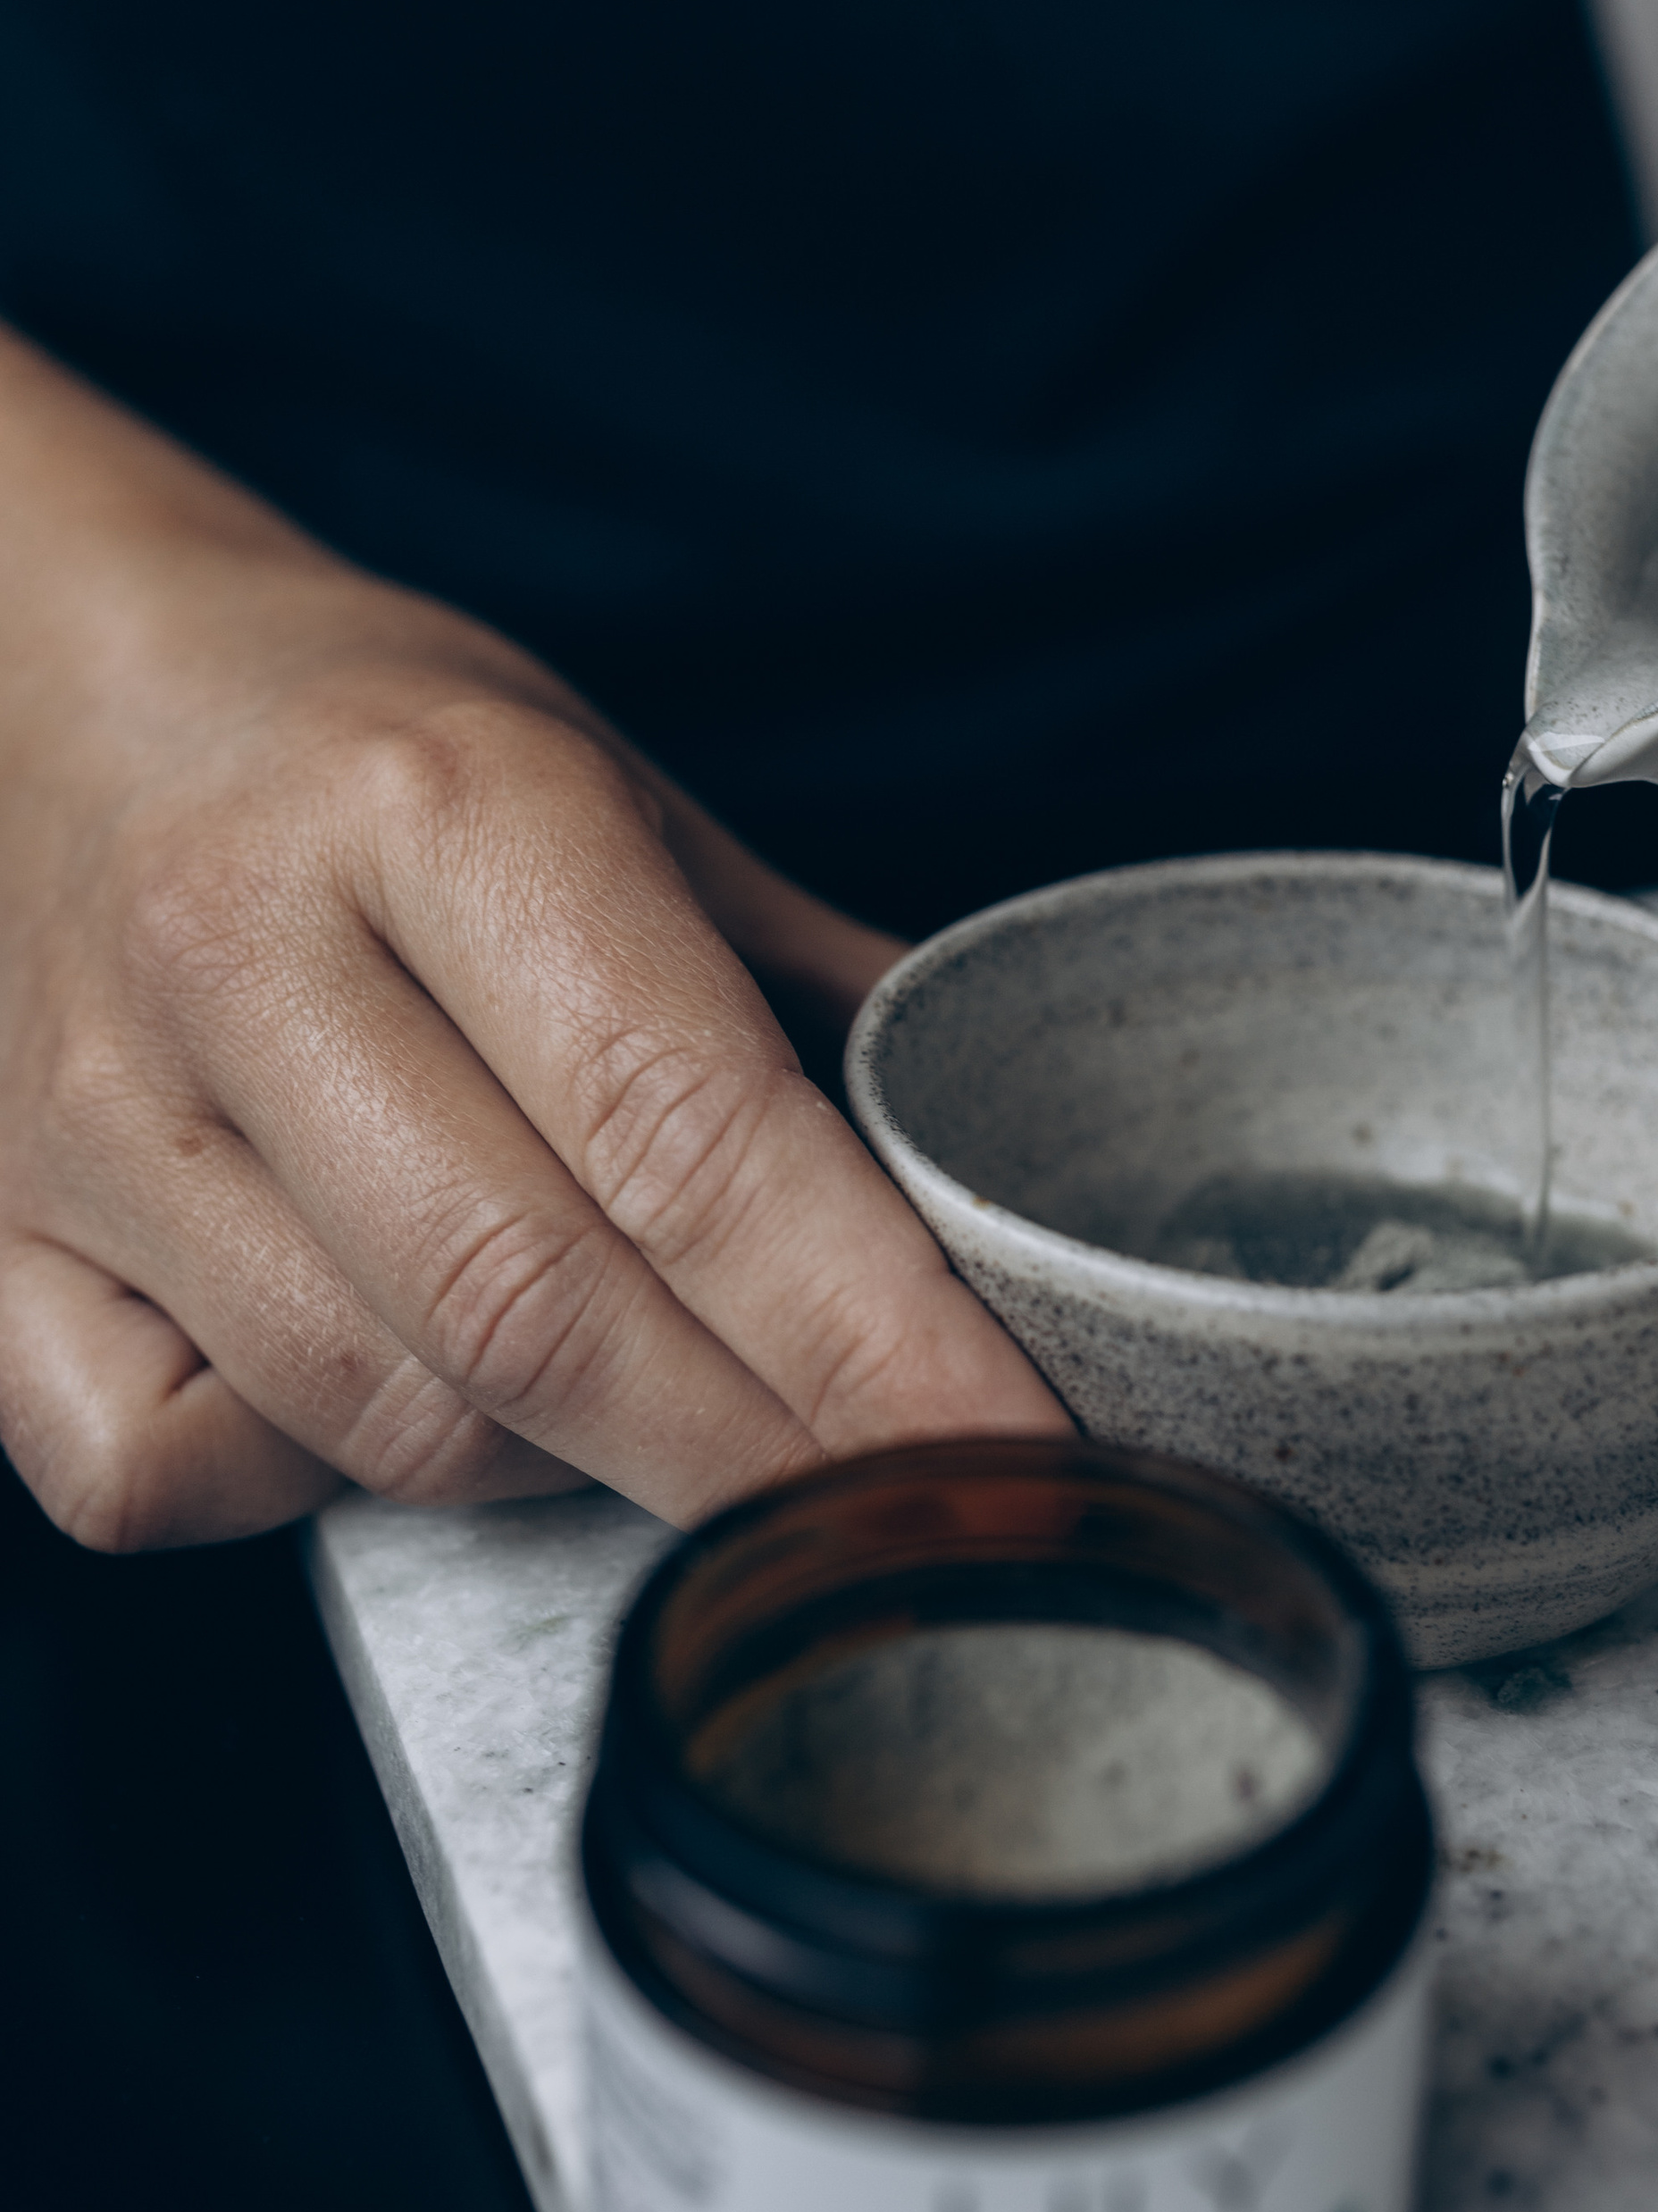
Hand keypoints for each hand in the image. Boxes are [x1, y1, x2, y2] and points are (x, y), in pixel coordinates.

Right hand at [0, 331, 1065, 1548]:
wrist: (65, 682)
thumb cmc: (375, 746)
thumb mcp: (621, 784)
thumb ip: (804, 983)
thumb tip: (1010, 1170)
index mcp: (446, 808)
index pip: (692, 1131)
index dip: (870, 1330)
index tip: (1006, 1457)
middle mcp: (245, 950)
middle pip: (536, 1308)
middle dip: (755, 1457)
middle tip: (896, 1529)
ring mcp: (89, 1110)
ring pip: (369, 1415)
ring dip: (554, 1468)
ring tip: (648, 1407)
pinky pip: (150, 1472)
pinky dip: (297, 1490)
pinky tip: (369, 1396)